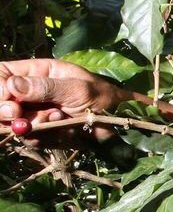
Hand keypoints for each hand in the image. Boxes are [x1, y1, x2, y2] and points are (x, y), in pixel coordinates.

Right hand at [0, 59, 130, 143]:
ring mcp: (36, 112)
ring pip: (15, 123)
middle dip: (9, 112)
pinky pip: (32, 139)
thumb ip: (46, 87)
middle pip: (2, 103)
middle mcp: (32, 92)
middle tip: (20, 116)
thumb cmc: (104, 97)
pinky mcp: (44, 132)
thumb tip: (11, 84)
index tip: (10, 104)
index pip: (2, 74)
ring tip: (60, 119)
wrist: (122, 123)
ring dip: (34, 125)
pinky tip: (66, 130)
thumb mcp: (78, 88)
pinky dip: (46, 138)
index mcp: (38, 72)